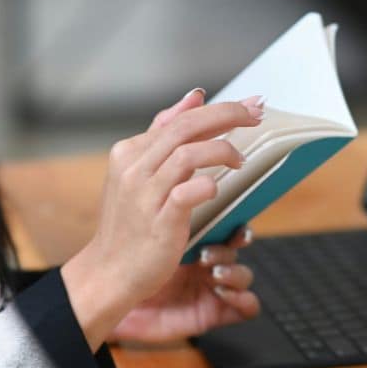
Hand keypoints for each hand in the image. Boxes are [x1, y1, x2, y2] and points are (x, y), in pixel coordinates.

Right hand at [61, 88, 263, 349]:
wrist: (109, 271)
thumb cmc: (130, 223)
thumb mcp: (140, 173)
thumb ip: (164, 135)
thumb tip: (195, 96)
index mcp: (129, 152)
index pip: (179, 119)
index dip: (217, 109)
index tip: (248, 105)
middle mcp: (134, 168)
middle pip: (185, 127)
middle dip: (227, 116)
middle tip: (256, 115)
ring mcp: (145, 194)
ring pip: (187, 154)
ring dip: (222, 150)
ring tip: (240, 160)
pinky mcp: (159, 220)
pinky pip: (188, 191)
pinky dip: (207, 185)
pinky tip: (216, 188)